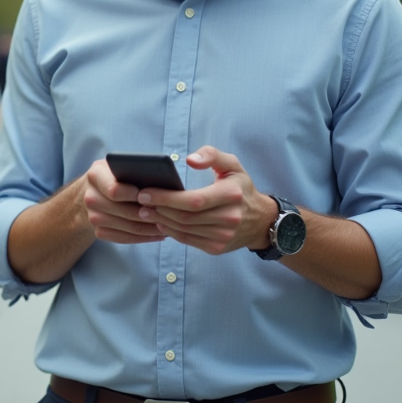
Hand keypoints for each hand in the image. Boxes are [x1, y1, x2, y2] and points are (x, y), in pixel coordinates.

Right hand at [82, 159, 165, 244]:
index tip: (153, 197)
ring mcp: (93, 217)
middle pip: (125, 211)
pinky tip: (158, 234)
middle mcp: (90, 197)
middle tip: (169, 215)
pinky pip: (125, 238)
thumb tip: (160, 182)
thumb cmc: (114, 175)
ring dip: (151, 229)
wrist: (92, 191)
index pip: (115, 190)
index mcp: (96, 175)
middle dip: (150, 214)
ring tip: (168, 225)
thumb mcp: (120, 166)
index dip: (136, 195)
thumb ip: (134, 170)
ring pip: (128, 227)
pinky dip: (144, 238)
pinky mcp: (98, 231)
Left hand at [136, 146, 276, 255]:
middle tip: (140, 202)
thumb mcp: (233, 164)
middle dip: (159, 209)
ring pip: (183, 230)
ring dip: (161, 221)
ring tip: (145, 211)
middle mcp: (229, 218)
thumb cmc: (241, 188)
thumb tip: (190, 160)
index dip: (166, 198)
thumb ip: (211, 155)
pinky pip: (188, 241)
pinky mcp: (216, 248)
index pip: (193, 200)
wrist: (261, 220)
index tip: (145, 192)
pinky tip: (160, 222)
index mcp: (231, 195)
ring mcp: (223, 236)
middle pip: (184, 217)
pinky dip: (171, 232)